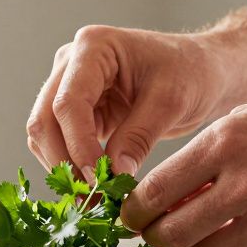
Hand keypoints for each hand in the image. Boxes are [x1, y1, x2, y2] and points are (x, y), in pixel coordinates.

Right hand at [27, 25, 224, 179]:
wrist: (202, 70)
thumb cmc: (192, 72)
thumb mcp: (172, 102)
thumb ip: (139, 136)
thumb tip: (112, 174)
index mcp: (93, 47)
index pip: (68, 103)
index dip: (77, 146)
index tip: (97, 180)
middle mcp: (70, 63)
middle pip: (44, 120)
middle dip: (64, 162)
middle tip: (91, 199)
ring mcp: (68, 85)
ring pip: (45, 136)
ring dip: (64, 169)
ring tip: (95, 198)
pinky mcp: (76, 110)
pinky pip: (59, 142)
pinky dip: (71, 167)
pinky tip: (95, 186)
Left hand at [120, 81, 246, 246]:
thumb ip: (207, 156)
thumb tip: (165, 196)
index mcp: (224, 142)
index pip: (155, 191)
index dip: (134, 211)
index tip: (129, 217)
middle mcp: (244, 182)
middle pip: (173, 232)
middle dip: (154, 238)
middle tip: (152, 235)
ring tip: (193, 237)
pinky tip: (231, 241)